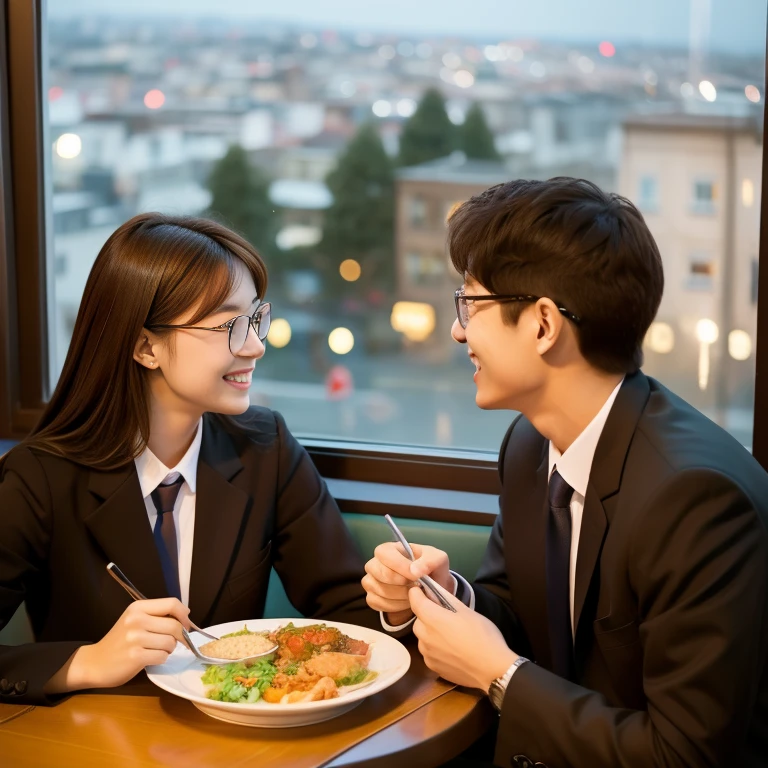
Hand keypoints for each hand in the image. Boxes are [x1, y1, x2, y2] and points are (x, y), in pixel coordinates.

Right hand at [46, 598, 191, 693]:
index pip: (172, 604)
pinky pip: (163, 656)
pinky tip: (150, 658)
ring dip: (169, 649)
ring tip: (157, 650)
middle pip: (175, 625)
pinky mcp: (136, 656)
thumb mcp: (134, 620)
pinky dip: (161, 659)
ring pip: (170, 642)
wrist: (94, 663)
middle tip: (174, 642)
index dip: (184, 614)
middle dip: (180, 636)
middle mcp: (136, 620)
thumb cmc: (119, 642)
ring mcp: (135, 638)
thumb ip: (156, 616)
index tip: (186, 624)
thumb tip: (185, 616)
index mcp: (138, 608)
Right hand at [362, 542, 450, 625]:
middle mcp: (374, 564)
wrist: (429, 590)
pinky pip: (378, 603)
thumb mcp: (437, 559)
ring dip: (401, 596)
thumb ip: (429, 560)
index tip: (416, 576)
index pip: (385, 554)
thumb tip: (414, 570)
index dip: (400, 565)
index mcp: (388, 549)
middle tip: (417, 586)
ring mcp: (370, 581)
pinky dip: (395, 606)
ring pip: (380, 590)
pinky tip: (407, 603)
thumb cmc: (430, 570)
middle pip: (381, 573)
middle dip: (402, 583)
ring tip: (414, 594)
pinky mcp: (371, 598)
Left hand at [410, 582, 515, 691]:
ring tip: (449, 635)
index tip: (421, 591)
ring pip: (422, 638)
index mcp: (433, 619)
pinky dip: (434, 648)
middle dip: (426, 615)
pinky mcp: (433, 668)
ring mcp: (428, 655)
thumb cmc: (482, 636)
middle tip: (443, 616)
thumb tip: (435, 591)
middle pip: (418, 621)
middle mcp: (425, 637)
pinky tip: (451, 650)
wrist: (493, 670)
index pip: (415, 601)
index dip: (416, 593)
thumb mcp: (467, 611)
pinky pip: (428, 652)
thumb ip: (447, 599)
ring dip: (429, 633)